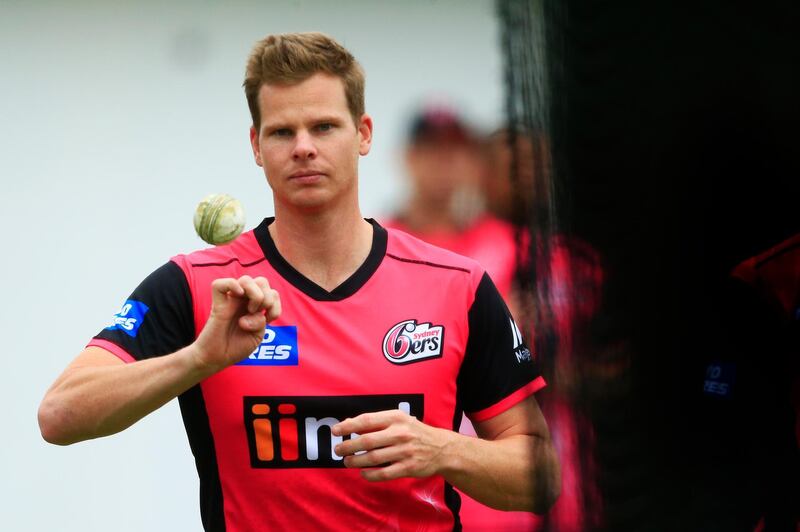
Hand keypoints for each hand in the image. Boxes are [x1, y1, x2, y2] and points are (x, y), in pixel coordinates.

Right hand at [192, 275, 280, 372]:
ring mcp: (230, 300)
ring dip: (256, 294)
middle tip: (259, 313)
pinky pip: (219, 284)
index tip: (269, 320)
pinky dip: (232, 285)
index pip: (272, 292)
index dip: (275, 304)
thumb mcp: (257, 336)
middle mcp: (243, 301)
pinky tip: (237, 297)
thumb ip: (261, 321)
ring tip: (250, 310)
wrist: (216, 359)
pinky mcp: (217, 304)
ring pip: (246, 280)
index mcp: (255, 306)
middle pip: (262, 281)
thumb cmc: (236, 347)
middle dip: (268, 297)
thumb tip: (250, 311)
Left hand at [332, 409, 455, 480]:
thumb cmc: (414, 432)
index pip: (367, 420)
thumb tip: (348, 424)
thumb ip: (376, 422)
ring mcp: (405, 451)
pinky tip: (363, 473)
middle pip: (367, 441)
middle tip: (338, 450)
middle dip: (348, 446)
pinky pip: (384, 473)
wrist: (441, 448)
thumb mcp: (399, 420)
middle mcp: (400, 433)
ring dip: (356, 461)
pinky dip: (370, 475)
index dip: (348, 426)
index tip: (336, 431)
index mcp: (396, 418)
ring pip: (373, 458)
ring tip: (347, 462)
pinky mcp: (408, 467)